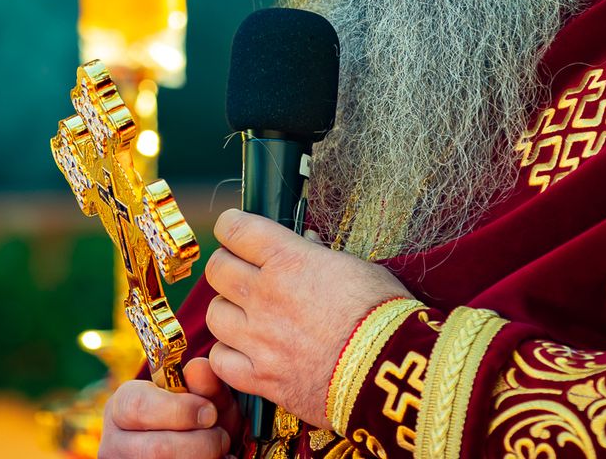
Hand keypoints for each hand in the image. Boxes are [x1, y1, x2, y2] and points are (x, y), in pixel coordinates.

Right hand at [98, 357, 239, 458]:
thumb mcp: (203, 399)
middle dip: (200, 444)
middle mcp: (113, 444)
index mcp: (121, 408)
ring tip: (221, 453)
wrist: (193, 451)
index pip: (137, 405)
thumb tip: (200, 369)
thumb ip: (205, 383)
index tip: (210, 413)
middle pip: (154, 449)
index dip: (179, 410)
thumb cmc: (195, 422)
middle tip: (221, 439)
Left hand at [203, 209, 412, 428]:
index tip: (234, 231)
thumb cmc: (383, 315)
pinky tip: (246, 352)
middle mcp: (265, 294)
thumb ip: (322, 256)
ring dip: (228, 311)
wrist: (392, 372)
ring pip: (214, 314)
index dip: (231, 227)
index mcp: (289, 259)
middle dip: (226, 266)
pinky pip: (221, 361)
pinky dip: (228, 355)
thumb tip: (307, 245)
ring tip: (246, 315)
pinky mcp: (261, 378)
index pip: (235, 229)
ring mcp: (259, 338)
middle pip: (217, 269)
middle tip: (241, 272)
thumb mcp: (359, 268)